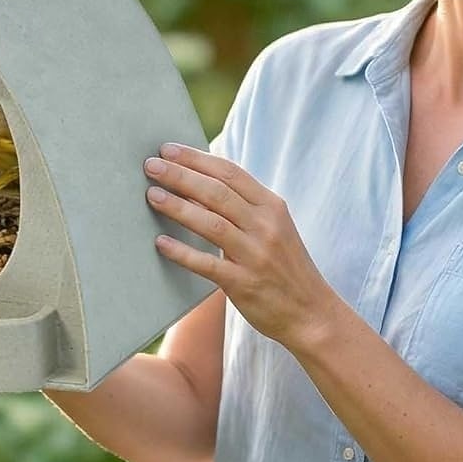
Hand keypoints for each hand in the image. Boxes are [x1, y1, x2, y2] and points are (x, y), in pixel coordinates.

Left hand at [144, 143, 337, 348]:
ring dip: (177, 207)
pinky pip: (208, 264)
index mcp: (272, 207)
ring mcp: (256, 255)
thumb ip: (242, 208)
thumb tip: (196, 185)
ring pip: (211, 223)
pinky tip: (160, 243)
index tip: (168, 149)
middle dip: (181, 175)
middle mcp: (266, 226)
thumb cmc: (284, 267)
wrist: (311, 313)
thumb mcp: (272, 228)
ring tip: (151, 195)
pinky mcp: (245, 283)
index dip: (197, 159)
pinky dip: (182, 252)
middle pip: (217, 192)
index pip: (230, 173)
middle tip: (151, 165)